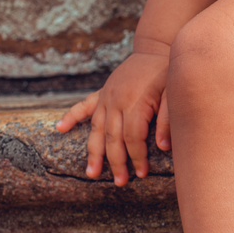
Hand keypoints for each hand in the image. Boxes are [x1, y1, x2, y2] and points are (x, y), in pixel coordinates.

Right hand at [56, 48, 170, 185]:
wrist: (156, 49)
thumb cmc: (168, 74)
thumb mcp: (174, 93)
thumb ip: (167, 119)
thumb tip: (162, 146)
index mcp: (135, 102)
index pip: (132, 137)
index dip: (136, 157)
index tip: (141, 174)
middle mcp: (116, 101)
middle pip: (112, 137)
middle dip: (116, 162)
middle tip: (120, 183)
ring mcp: (106, 97)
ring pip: (96, 128)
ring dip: (93, 152)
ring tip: (91, 173)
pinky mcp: (102, 93)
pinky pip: (84, 106)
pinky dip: (71, 117)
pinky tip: (59, 128)